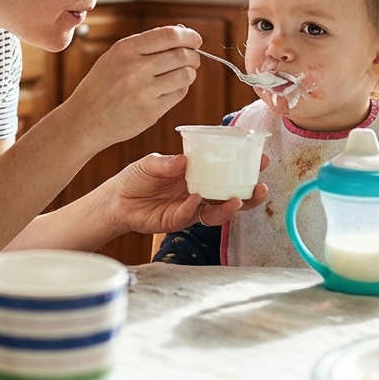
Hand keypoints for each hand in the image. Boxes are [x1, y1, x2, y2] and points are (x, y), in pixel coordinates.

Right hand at [59, 25, 202, 149]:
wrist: (85, 119)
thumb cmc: (101, 87)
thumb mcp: (114, 57)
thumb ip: (143, 46)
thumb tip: (180, 36)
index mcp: (125, 49)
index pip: (169, 35)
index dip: (189, 36)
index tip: (195, 40)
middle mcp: (135, 68)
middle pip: (183, 55)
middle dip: (193, 56)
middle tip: (192, 60)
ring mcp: (144, 91)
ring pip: (186, 75)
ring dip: (189, 73)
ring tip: (180, 75)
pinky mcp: (151, 111)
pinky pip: (179, 94)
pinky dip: (179, 90)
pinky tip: (168, 90)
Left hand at [103, 153, 268, 234]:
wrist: (116, 200)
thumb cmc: (136, 177)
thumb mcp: (150, 163)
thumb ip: (166, 162)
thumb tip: (184, 160)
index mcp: (198, 174)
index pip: (227, 171)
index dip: (245, 167)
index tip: (262, 159)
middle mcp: (199, 192)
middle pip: (231, 196)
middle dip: (249, 194)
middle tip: (261, 188)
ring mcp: (190, 208)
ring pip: (217, 212)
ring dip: (230, 207)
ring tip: (238, 200)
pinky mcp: (177, 221)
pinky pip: (191, 216)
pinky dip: (195, 207)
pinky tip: (196, 199)